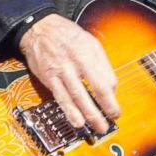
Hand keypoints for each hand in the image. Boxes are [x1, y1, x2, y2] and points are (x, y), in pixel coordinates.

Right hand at [18, 14, 119, 132]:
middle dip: (104, 107)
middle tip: (111, 121)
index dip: (112, 96)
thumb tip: (110, 87)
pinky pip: (61, 97)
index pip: (105, 78)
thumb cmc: (68, 36)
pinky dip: (69, 111)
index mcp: (90, 52)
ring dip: (88, 114)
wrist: (40, 29)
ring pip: (77, 96)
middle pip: (94, 88)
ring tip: (97, 126)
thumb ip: (101, 64)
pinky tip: (76, 121)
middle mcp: (77, 62)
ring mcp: (62, 71)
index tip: (115, 108)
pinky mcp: (49, 78)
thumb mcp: (90, 43)